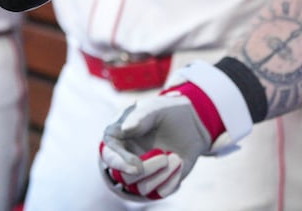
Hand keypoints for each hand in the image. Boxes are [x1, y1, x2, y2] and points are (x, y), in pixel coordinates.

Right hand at [98, 62, 252, 203]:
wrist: (192, 124)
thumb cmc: (167, 112)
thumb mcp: (154, 108)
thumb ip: (138, 116)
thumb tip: (124, 129)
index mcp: (118, 138)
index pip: (109, 155)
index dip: (120, 163)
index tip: (137, 166)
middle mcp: (126, 157)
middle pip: (123, 177)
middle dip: (146, 170)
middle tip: (164, 158)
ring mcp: (142, 172)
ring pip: (141, 188)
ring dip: (161, 175)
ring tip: (176, 158)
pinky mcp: (158, 182)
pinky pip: (160, 192)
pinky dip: (172, 180)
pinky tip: (179, 163)